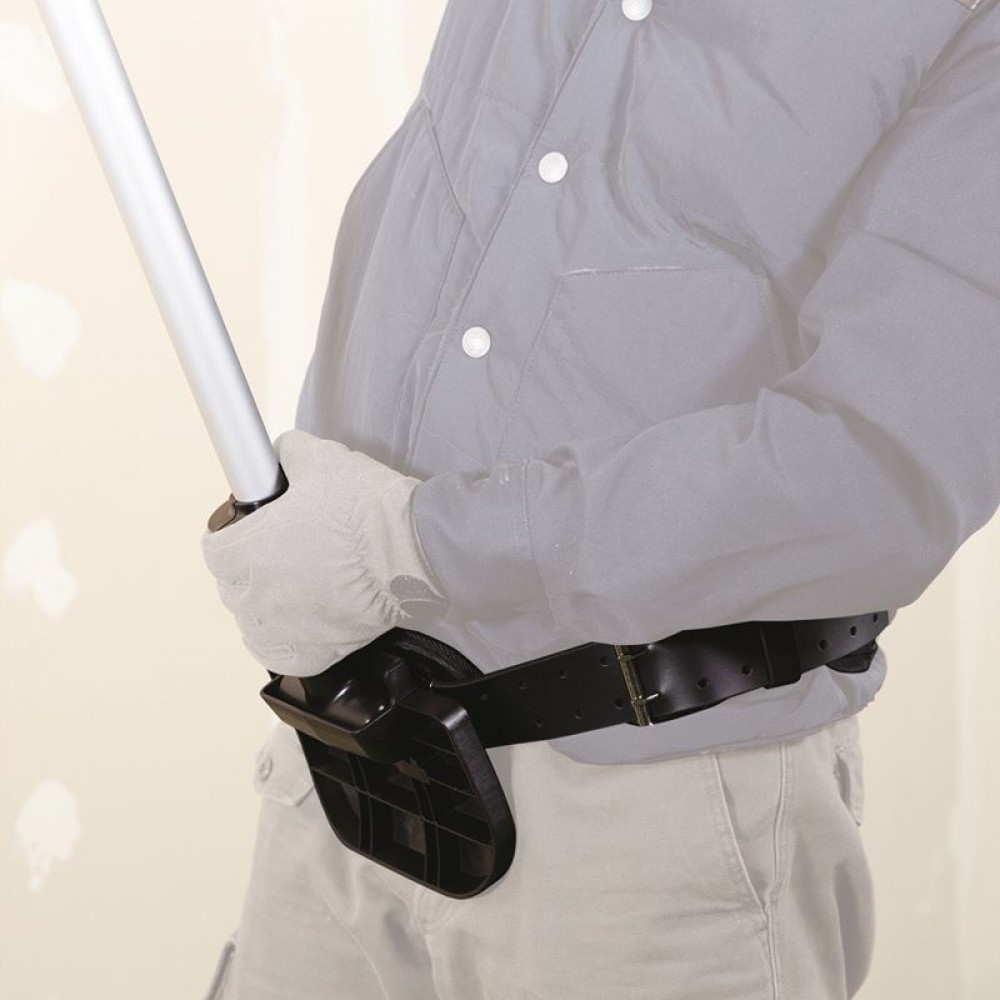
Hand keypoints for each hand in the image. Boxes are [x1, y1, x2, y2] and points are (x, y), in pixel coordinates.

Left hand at [200, 429, 447, 675]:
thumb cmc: (368, 512)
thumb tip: (282, 454)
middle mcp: (257, 596)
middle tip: (281, 550)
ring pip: (254, 624)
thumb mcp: (321, 460)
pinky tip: (299, 625)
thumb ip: (289, 453)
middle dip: (250, 567)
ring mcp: (285, 628)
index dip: (232, 534)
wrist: (414, 550)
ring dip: (265, 607)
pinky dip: (288, 643)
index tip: (247, 530)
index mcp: (245, 550)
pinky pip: (284, 656)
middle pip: (233, 586)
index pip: (215, 548)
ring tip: (291, 588)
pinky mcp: (316, 652)